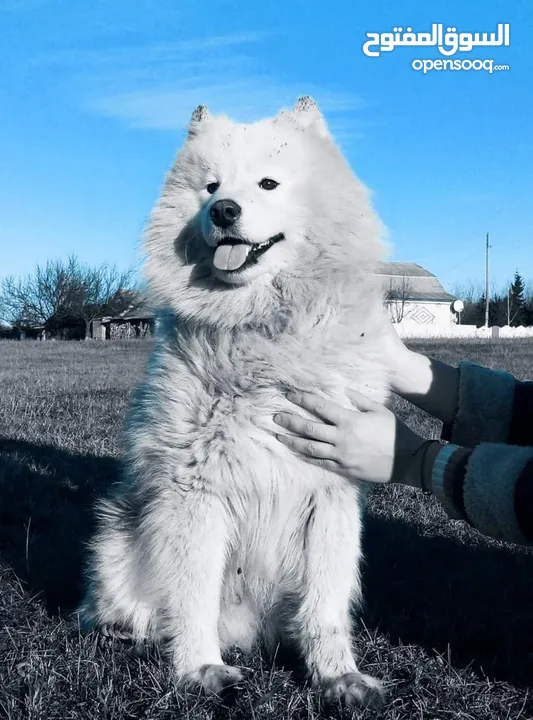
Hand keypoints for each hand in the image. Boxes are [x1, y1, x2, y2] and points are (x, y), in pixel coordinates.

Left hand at [273, 390, 436, 486]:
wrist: (408, 460)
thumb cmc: (395, 432)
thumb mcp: (380, 411)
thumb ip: (360, 400)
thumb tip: (345, 390)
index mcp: (350, 421)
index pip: (320, 407)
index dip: (303, 399)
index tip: (290, 394)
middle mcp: (341, 438)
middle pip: (308, 428)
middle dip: (290, 421)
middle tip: (275, 416)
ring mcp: (341, 455)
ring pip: (309, 448)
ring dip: (292, 441)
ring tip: (278, 435)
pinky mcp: (343, 468)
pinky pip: (320, 462)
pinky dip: (306, 457)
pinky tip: (296, 452)